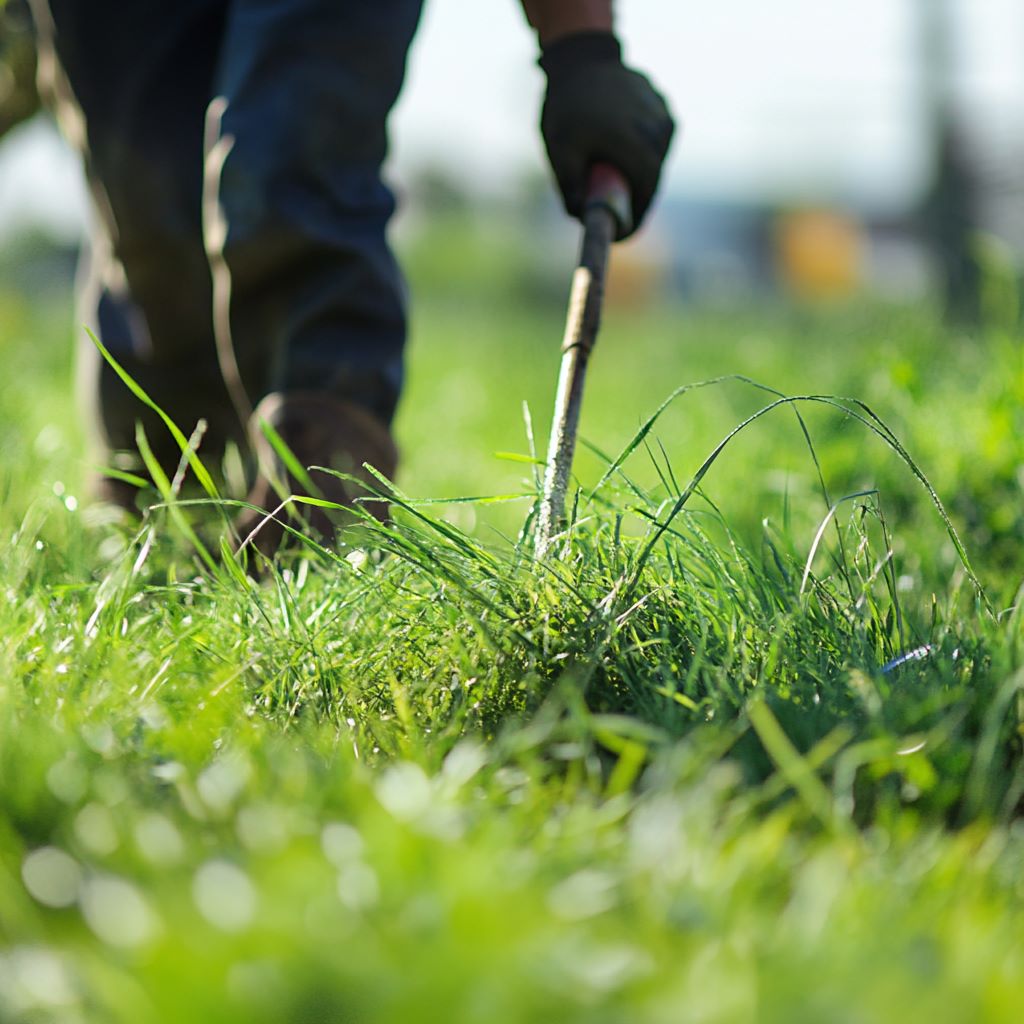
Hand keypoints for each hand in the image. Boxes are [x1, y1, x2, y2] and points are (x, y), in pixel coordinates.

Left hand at [539, 32, 673, 239]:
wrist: (582, 58)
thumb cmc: (567, 107)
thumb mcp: (560, 150)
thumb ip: (570, 187)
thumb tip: (581, 218)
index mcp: (635, 144)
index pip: (645, 194)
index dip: (635, 220)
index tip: (622, 236)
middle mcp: (656, 130)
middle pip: (651, 180)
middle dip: (634, 200)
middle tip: (616, 214)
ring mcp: (663, 116)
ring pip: (657, 161)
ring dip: (640, 175)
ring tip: (616, 176)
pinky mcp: (664, 107)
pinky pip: (658, 141)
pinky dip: (645, 151)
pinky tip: (625, 145)